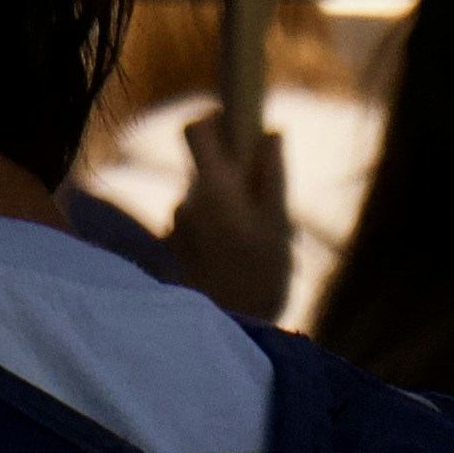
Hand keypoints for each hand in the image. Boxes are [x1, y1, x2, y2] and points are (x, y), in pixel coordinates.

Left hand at [165, 108, 293, 326]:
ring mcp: (178, 223)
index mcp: (212, 188)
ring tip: (257, 240)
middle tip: (265, 201)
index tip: (238, 126)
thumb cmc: (259, 279)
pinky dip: (218, 227)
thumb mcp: (277, 226)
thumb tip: (270, 132)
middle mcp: (187, 200)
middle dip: (234, 173)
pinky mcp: (176, 244)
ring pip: (205, 195)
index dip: (213, 119)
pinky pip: (200, 220)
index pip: (195, 129)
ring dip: (229, 205)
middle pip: (205, 164)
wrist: (229, 333)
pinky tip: (240, 257)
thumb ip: (271, 176)